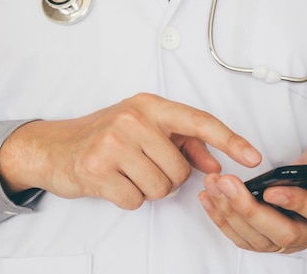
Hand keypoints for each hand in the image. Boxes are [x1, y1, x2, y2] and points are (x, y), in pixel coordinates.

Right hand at [0, 93, 261, 209]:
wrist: (53, 146)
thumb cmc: (104, 136)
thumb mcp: (144, 128)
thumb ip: (184, 143)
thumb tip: (215, 162)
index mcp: (150, 105)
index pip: (200, 121)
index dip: (230, 140)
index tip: (252, 156)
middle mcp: (134, 120)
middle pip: (180, 169)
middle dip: (168, 177)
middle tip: (144, 166)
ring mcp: (113, 143)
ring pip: (161, 187)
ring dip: (148, 189)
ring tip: (128, 172)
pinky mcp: (97, 169)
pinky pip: (136, 201)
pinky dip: (129, 199)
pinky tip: (113, 182)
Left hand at [198, 124, 306, 252]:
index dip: (297, 203)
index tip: (271, 189)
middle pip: (282, 234)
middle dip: (250, 211)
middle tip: (227, 183)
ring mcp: (292, 235)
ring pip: (258, 239)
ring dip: (231, 214)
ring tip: (213, 185)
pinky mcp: (271, 232)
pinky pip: (245, 237)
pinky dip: (224, 221)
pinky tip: (209, 199)